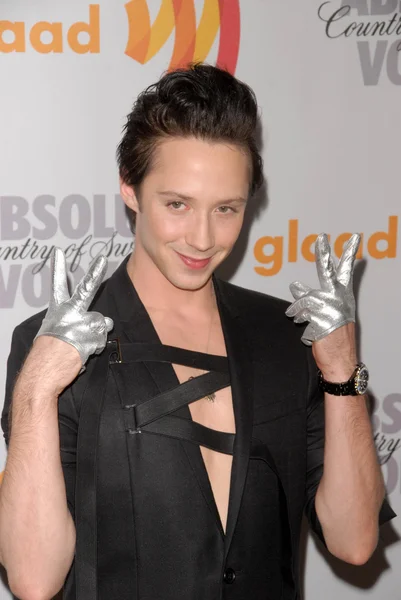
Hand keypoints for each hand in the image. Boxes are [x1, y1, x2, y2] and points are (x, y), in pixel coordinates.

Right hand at [34, 248, 113, 372]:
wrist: (42, 374)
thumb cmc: (47, 356)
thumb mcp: (55, 332)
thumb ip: (77, 322)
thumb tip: (108, 321)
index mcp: (57, 310)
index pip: (56, 286)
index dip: (57, 267)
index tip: (59, 251)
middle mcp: (68, 312)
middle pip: (85, 290)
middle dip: (94, 273)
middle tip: (102, 258)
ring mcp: (79, 322)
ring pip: (102, 324)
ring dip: (97, 336)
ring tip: (79, 346)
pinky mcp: (90, 335)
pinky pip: (102, 341)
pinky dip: (95, 348)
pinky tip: (81, 354)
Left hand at [285, 233, 359, 375]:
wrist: (340, 361)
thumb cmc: (335, 337)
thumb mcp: (331, 314)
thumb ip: (314, 298)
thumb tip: (295, 285)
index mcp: (344, 296)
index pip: (348, 271)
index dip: (349, 253)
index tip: (354, 237)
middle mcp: (339, 300)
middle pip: (329, 273)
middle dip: (324, 255)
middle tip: (321, 238)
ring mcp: (331, 309)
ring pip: (306, 298)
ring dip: (297, 308)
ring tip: (296, 315)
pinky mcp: (320, 320)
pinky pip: (302, 313)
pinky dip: (299, 319)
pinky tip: (302, 326)